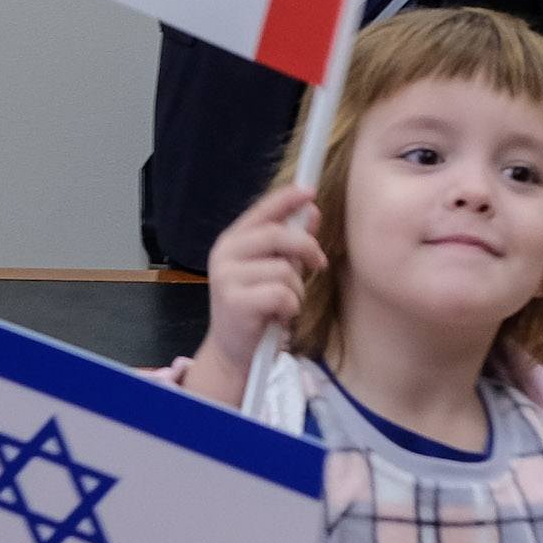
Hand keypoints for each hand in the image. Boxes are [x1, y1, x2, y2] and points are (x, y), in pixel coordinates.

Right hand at [185, 186, 320, 404]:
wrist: (234, 352)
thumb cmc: (256, 308)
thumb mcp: (273, 270)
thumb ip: (290, 242)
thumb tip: (312, 211)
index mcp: (233, 241)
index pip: (262, 210)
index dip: (286, 198)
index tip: (310, 190)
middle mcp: (225, 254)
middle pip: (277, 235)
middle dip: (306, 248)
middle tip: (318, 265)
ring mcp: (226, 277)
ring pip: (284, 269)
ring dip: (296, 290)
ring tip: (285, 304)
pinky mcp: (235, 302)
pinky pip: (281, 295)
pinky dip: (289, 307)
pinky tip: (279, 317)